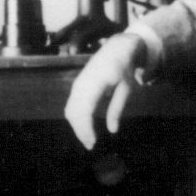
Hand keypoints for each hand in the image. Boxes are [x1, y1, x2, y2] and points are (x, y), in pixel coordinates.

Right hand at [64, 33, 146, 149]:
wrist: (115, 50)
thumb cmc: (123, 70)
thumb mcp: (126, 89)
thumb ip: (117, 109)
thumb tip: (113, 130)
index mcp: (96, 83)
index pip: (85, 110)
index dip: (86, 128)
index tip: (93, 142)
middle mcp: (82, 84)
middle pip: (74, 113)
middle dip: (80, 131)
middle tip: (91, 146)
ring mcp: (77, 85)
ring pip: (70, 111)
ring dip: (77, 127)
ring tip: (88, 140)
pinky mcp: (76, 87)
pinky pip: (71, 106)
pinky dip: (76, 120)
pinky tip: (85, 129)